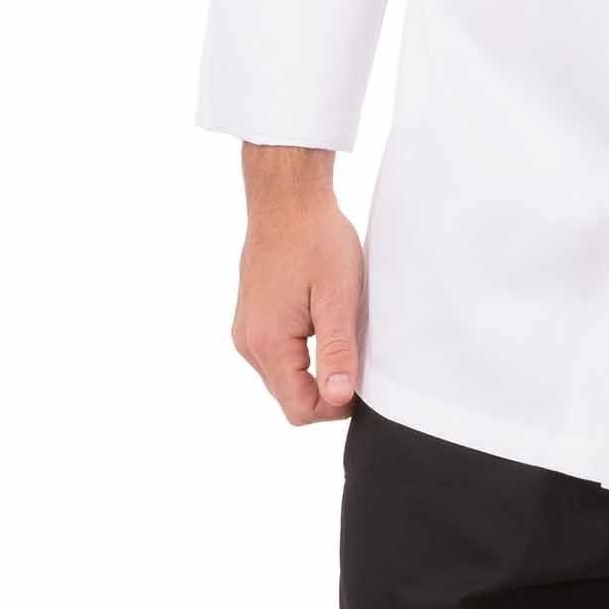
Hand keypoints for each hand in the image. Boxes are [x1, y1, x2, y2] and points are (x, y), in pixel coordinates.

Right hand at [229, 144, 363, 423]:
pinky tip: (322, 322)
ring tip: (341, 331)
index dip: (335, 406)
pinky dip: (302, 351)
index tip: (362, 381)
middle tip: (357, 354)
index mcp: (269, 343)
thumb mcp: (338, 295)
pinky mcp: (253, 318)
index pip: (299, 409)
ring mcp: (247, 331)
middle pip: (289, 397)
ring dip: (314, 369)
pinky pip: (277, 353)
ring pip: (283, 376)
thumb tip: (337, 399)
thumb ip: (337, 350)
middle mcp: (249, 344)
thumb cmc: (316, 240)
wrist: (287, 199)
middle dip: (326, 389)